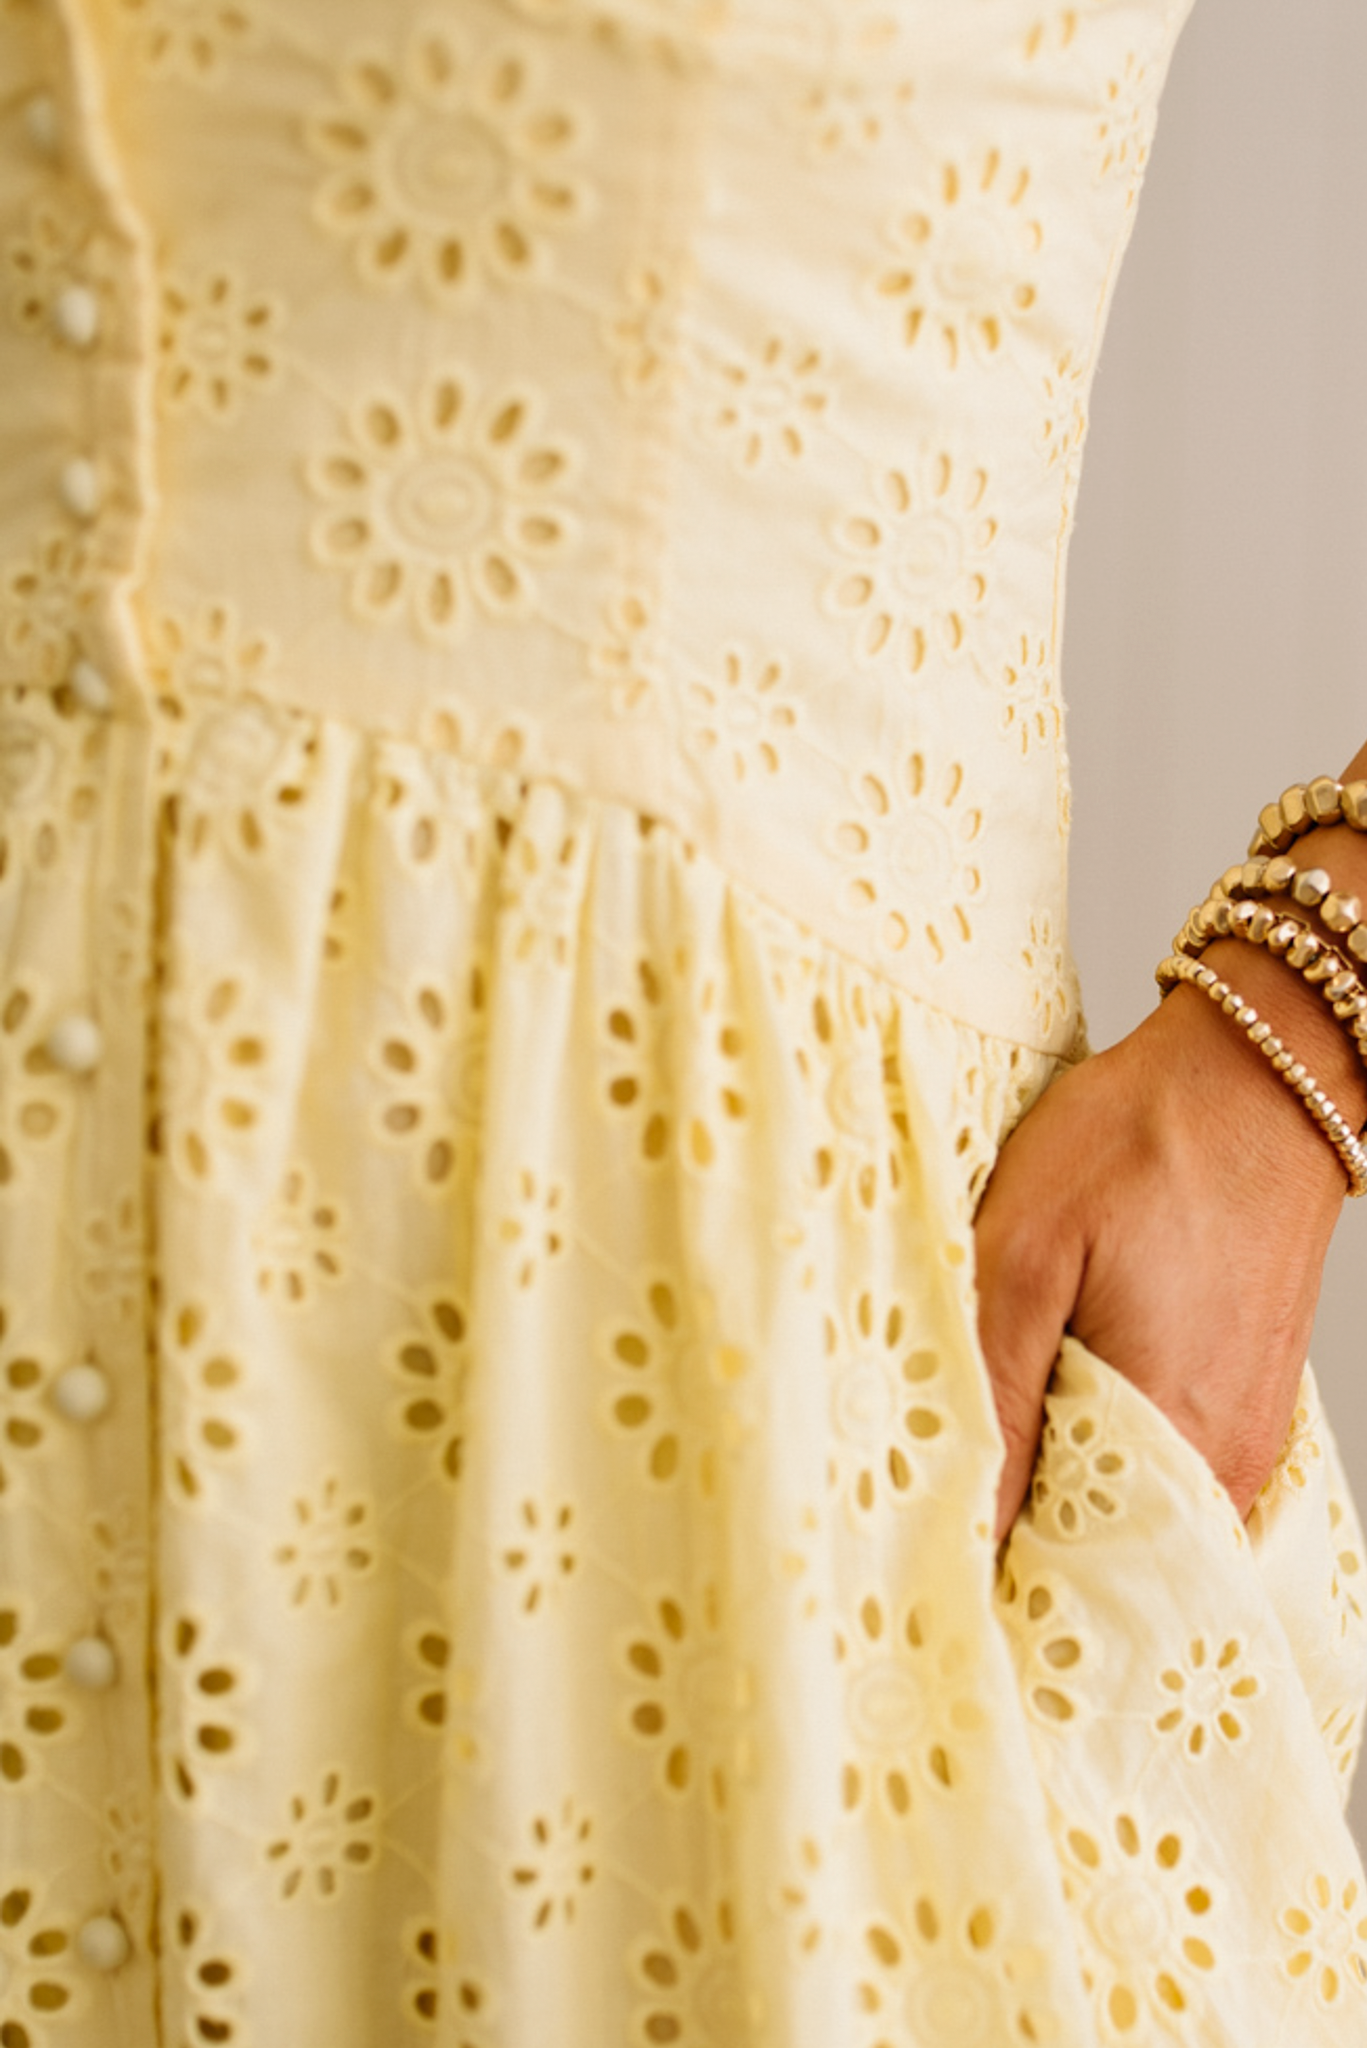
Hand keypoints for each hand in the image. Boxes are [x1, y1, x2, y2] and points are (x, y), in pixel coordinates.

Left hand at [975, 958, 1349, 1540]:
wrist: (1257, 1076)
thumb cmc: (1141, 1140)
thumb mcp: (1025, 1251)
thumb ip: (994, 1395)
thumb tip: (960, 1521)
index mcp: (1166, 1438)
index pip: (1062, 1574)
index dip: (980, 1577)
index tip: (910, 1564)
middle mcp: (1220, 1464)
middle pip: (1095, 1556)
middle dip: (1008, 1546)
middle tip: (921, 1513)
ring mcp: (1241, 1439)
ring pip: (1125, 1514)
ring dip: (1050, 1498)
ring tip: (976, 1456)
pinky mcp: (1244, 1406)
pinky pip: (1159, 1472)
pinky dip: (1096, 1458)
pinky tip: (1046, 1411)